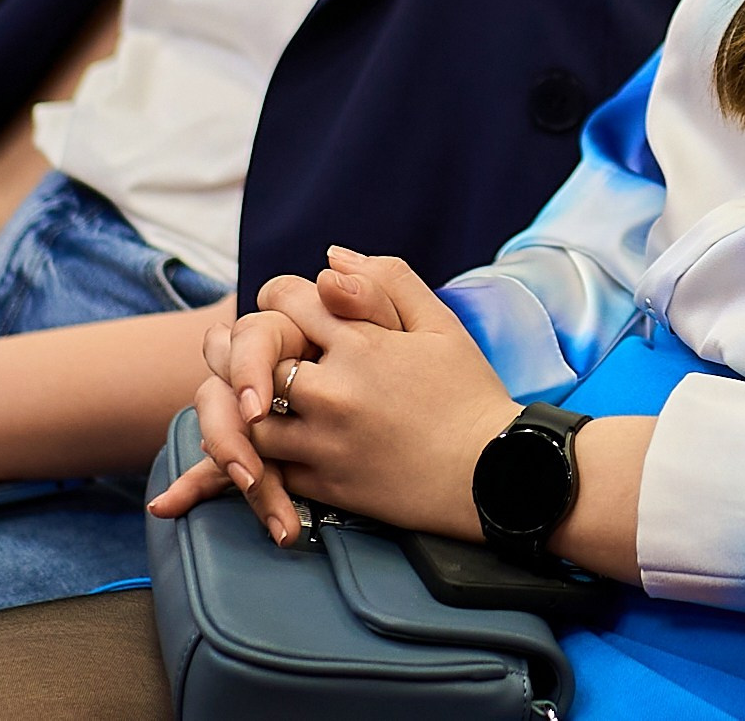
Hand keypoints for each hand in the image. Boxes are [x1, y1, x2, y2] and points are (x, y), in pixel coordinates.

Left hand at [153, 249, 501, 547]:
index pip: (284, 300)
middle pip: (253, 358)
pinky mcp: (326, 485)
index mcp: (361, 343)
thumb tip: (331, 258)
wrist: (495, 475)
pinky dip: (263, 457)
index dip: (280, 299)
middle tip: (258, 355)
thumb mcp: (441, 324)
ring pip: (249, 420)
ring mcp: (326, 442)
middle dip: (250, 351)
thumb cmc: (471, 394)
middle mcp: (334, 391)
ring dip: (251, 408)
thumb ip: (388, 281)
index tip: (290, 311)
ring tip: (262, 402)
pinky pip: (270, 469)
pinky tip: (276, 445)